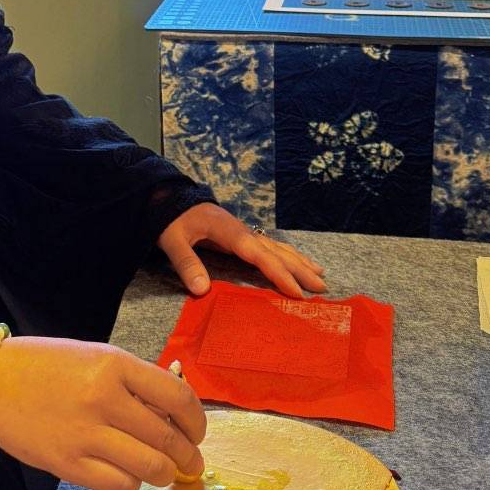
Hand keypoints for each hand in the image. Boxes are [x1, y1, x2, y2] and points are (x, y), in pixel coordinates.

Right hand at [0, 336, 206, 489]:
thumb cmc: (45, 365)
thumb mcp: (94, 357)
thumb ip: (132, 381)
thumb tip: (173, 415)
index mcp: (114, 364)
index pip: (177, 397)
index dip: (197, 420)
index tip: (197, 431)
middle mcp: (105, 399)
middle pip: (168, 439)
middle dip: (189, 456)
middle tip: (191, 462)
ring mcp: (86, 434)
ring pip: (151, 468)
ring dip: (164, 473)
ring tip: (161, 471)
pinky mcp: (68, 465)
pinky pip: (120, 485)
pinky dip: (132, 484)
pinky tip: (127, 475)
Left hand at [158, 203, 325, 298]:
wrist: (168, 197)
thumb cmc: (171, 220)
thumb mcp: (172, 240)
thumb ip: (187, 263)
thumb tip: (202, 290)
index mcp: (228, 231)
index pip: (258, 255)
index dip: (278, 273)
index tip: (296, 291)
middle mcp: (242, 230)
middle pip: (276, 251)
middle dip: (299, 269)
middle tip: (321, 288)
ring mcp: (243, 231)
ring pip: (277, 247)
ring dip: (299, 261)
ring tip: (320, 275)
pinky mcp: (241, 234)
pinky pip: (270, 246)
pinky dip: (287, 255)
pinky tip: (298, 262)